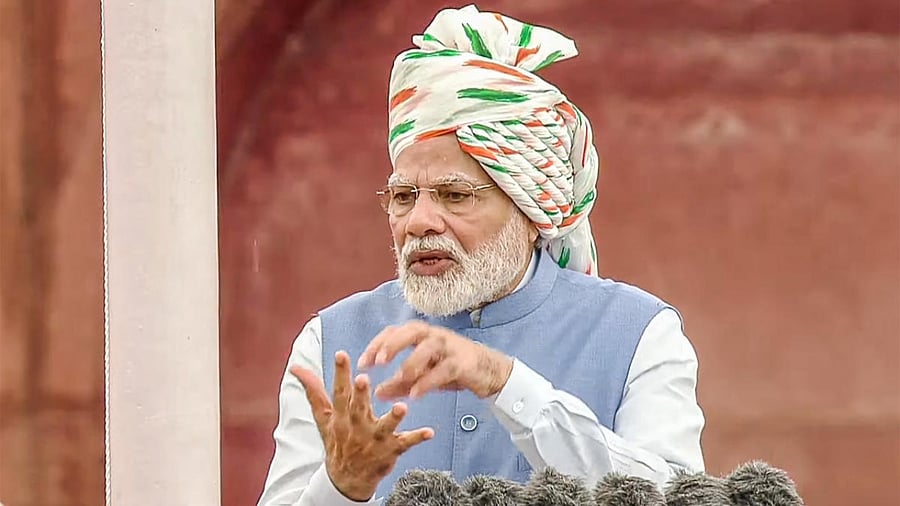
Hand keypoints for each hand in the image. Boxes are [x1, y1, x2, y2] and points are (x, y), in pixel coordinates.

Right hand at [291, 351, 433, 500]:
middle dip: (360, 394)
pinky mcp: (391, 449)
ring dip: (392, 417)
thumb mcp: (323, 417)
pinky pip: (405, 443)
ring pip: (383, 427)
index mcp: (341, 416)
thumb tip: (296, 368)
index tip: (341, 355)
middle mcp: (357, 426)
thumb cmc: (337, 441)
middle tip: (363, 379)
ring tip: (401, 407)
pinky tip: (429, 431)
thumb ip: (313, 391)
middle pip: (357, 409)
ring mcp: (374, 439)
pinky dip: (417, 437)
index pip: (338, 393)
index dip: (340, 374)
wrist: (346, 479)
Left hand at [356, 321, 513, 399]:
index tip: (362, 364)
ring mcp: (449, 347)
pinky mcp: (462, 362)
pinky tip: (416, 395)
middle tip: (377, 362)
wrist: (488, 372)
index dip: (376, 345)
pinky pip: (443, 369)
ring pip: (428, 348)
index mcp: (420, 335)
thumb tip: (376, 392)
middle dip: (392, 344)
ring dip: (411, 362)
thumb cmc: (451, 369)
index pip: (393, 332)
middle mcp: (433, 336)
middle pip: (410, 331)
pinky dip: (428, 381)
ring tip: (398, 377)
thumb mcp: (422, 376)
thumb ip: (399, 383)